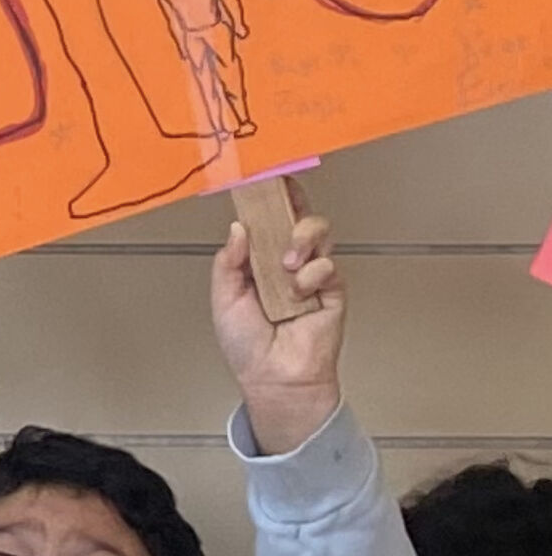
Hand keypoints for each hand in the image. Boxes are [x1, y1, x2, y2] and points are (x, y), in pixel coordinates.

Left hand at [211, 185, 344, 455]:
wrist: (273, 379)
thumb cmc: (247, 346)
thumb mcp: (224, 299)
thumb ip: (228, 262)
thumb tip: (238, 228)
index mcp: (259, 260)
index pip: (266, 219)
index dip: (267, 197)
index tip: (264, 175)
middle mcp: (286, 261)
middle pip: (296, 214)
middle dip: (291, 201)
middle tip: (281, 197)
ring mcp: (311, 273)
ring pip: (317, 231)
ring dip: (301, 238)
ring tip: (285, 264)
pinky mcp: (332, 290)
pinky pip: (328, 265)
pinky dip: (312, 274)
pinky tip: (299, 292)